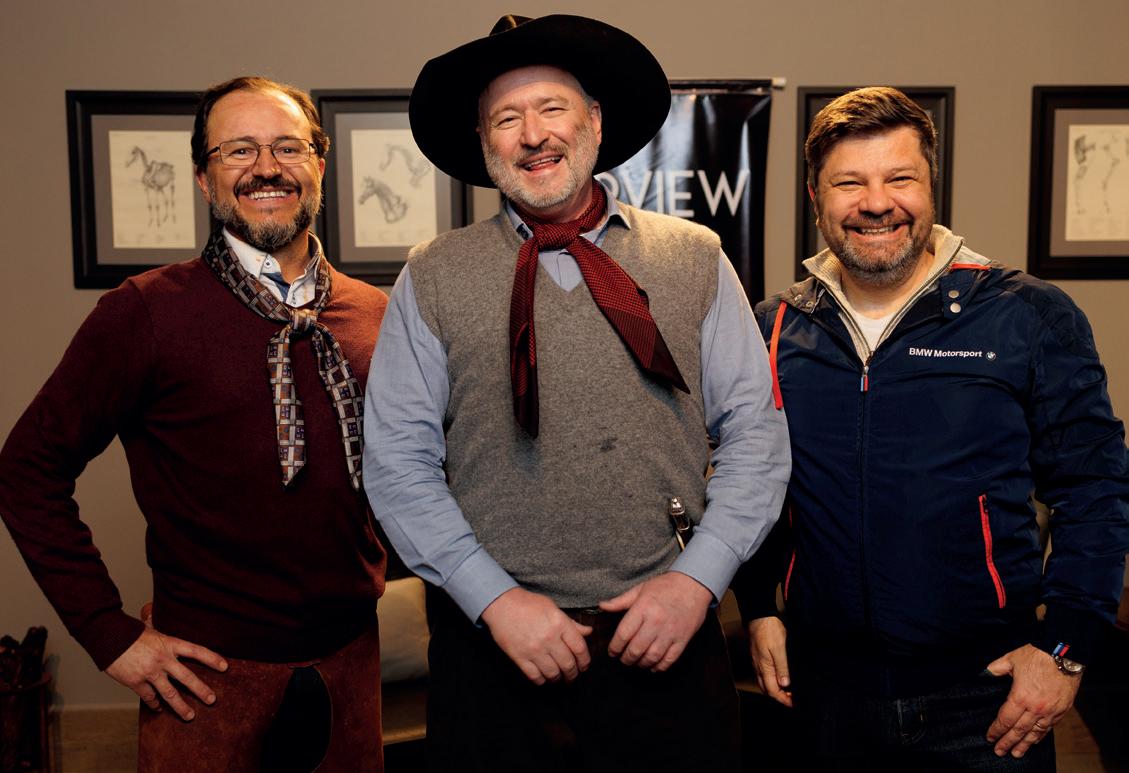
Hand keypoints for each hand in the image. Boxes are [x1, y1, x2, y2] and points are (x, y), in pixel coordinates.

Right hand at [105, 627, 227, 720]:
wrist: (107, 637)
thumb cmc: (130, 632)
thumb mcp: (152, 628)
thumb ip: (162, 631)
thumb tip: (161, 617)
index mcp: (169, 644)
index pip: (196, 651)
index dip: (212, 659)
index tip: (225, 667)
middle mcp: (163, 659)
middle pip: (187, 677)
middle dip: (201, 690)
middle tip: (212, 700)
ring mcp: (150, 672)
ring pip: (170, 694)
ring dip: (181, 707)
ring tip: (190, 716)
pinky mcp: (136, 682)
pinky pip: (149, 698)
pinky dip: (155, 705)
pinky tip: (159, 709)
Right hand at [480, 587, 592, 684]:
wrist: (501, 604)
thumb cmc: (528, 604)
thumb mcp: (553, 607)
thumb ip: (571, 623)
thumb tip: (588, 632)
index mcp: (560, 624)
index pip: (580, 648)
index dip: (585, 661)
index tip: (584, 666)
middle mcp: (549, 638)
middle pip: (568, 664)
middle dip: (573, 674)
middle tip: (572, 676)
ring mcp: (534, 649)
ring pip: (553, 673)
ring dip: (558, 679)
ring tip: (558, 678)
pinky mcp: (520, 657)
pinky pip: (535, 676)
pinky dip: (541, 680)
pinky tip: (543, 678)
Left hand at [599, 571, 711, 671]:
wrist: (693, 584)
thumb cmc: (665, 586)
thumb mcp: (640, 589)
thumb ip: (620, 601)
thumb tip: (602, 606)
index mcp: (643, 608)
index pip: (623, 634)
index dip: (615, 647)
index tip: (612, 652)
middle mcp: (656, 621)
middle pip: (636, 649)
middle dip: (626, 659)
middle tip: (623, 660)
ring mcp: (671, 632)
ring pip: (652, 657)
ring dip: (641, 664)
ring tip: (636, 663)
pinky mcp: (683, 639)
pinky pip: (669, 659)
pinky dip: (659, 667)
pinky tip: (653, 666)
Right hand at [748, 616, 791, 706]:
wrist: (759, 615)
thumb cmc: (769, 630)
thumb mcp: (779, 648)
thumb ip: (782, 667)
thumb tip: (785, 685)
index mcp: (764, 667)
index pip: (772, 691)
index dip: (783, 699)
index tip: (794, 703)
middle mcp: (758, 667)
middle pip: (767, 689)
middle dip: (779, 696)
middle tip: (792, 698)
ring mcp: (757, 662)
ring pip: (764, 682)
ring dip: (775, 689)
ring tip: (788, 689)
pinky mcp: (758, 657)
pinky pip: (763, 674)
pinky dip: (772, 680)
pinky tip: (780, 675)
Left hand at [984, 644, 1081, 757]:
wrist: (1065, 653)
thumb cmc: (1037, 655)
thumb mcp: (1010, 659)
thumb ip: (996, 669)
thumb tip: (985, 674)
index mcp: (1020, 696)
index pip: (1005, 719)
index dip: (996, 730)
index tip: (990, 738)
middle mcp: (1035, 708)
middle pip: (1019, 730)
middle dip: (1008, 742)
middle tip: (999, 752)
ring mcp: (1050, 711)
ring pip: (1035, 733)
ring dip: (1025, 744)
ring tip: (1016, 754)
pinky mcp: (1062, 710)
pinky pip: (1049, 727)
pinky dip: (1040, 736)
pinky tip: (1034, 741)